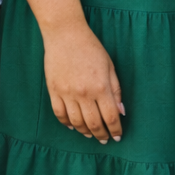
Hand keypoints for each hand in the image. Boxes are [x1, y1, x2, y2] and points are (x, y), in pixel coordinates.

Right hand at [42, 21, 123, 143]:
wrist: (66, 35)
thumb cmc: (91, 48)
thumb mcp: (110, 66)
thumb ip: (116, 89)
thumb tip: (121, 111)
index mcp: (101, 86)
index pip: (111, 117)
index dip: (115, 130)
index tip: (117, 137)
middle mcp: (84, 93)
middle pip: (94, 124)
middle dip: (101, 135)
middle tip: (105, 140)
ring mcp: (67, 93)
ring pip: (76, 123)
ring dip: (85, 132)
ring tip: (91, 134)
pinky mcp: (54, 91)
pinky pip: (60, 115)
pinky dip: (67, 124)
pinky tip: (73, 126)